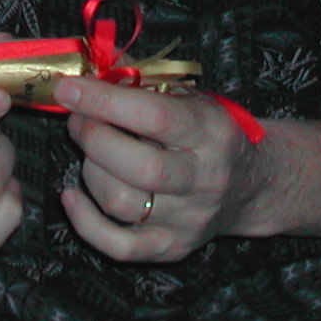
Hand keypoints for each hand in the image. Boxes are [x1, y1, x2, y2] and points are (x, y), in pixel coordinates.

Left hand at [53, 76, 264, 261]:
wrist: (251, 185)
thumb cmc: (209, 134)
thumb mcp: (190, 97)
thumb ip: (142, 83)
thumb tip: (88, 72)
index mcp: (210, 132)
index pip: (155, 116)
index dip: (105, 102)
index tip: (69, 89)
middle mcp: (203, 179)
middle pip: (139, 167)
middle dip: (93, 138)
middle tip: (78, 120)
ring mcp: (188, 219)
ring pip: (121, 203)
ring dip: (89, 172)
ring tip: (91, 153)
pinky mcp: (172, 248)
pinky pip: (119, 247)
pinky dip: (85, 222)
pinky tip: (72, 196)